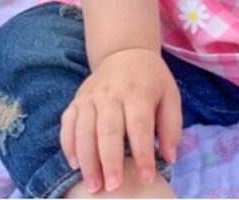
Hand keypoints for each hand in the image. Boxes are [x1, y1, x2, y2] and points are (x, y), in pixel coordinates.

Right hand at [60, 47, 181, 192]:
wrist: (125, 51)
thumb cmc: (151, 80)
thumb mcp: (170, 95)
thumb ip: (171, 126)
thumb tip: (169, 157)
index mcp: (139, 91)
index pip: (140, 125)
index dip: (143, 153)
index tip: (147, 177)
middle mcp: (112, 92)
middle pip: (109, 129)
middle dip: (110, 160)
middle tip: (113, 187)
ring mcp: (91, 95)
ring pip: (84, 129)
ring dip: (87, 160)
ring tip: (93, 186)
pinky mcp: (77, 99)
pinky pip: (67, 123)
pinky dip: (68, 145)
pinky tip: (74, 164)